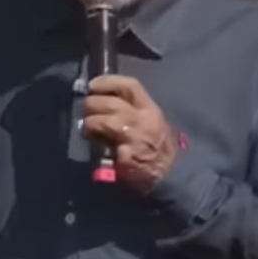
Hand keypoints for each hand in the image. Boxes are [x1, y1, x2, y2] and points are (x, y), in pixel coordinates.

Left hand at [83, 75, 177, 192]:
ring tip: (87, 128)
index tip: (93, 85)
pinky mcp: (126, 156)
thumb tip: (104, 102)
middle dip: (92, 104)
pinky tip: (93, 144)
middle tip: (85, 109)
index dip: (108, 82)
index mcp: (150, 110)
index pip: (129, 86)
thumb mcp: (151, 123)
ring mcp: (134, 138)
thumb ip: (131, 111)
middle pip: (111, 103)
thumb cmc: (159, 148)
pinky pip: (105, 145)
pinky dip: (96, 143)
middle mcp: (142, 120)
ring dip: (90, 123)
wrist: (171, 176)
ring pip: (104, 121)